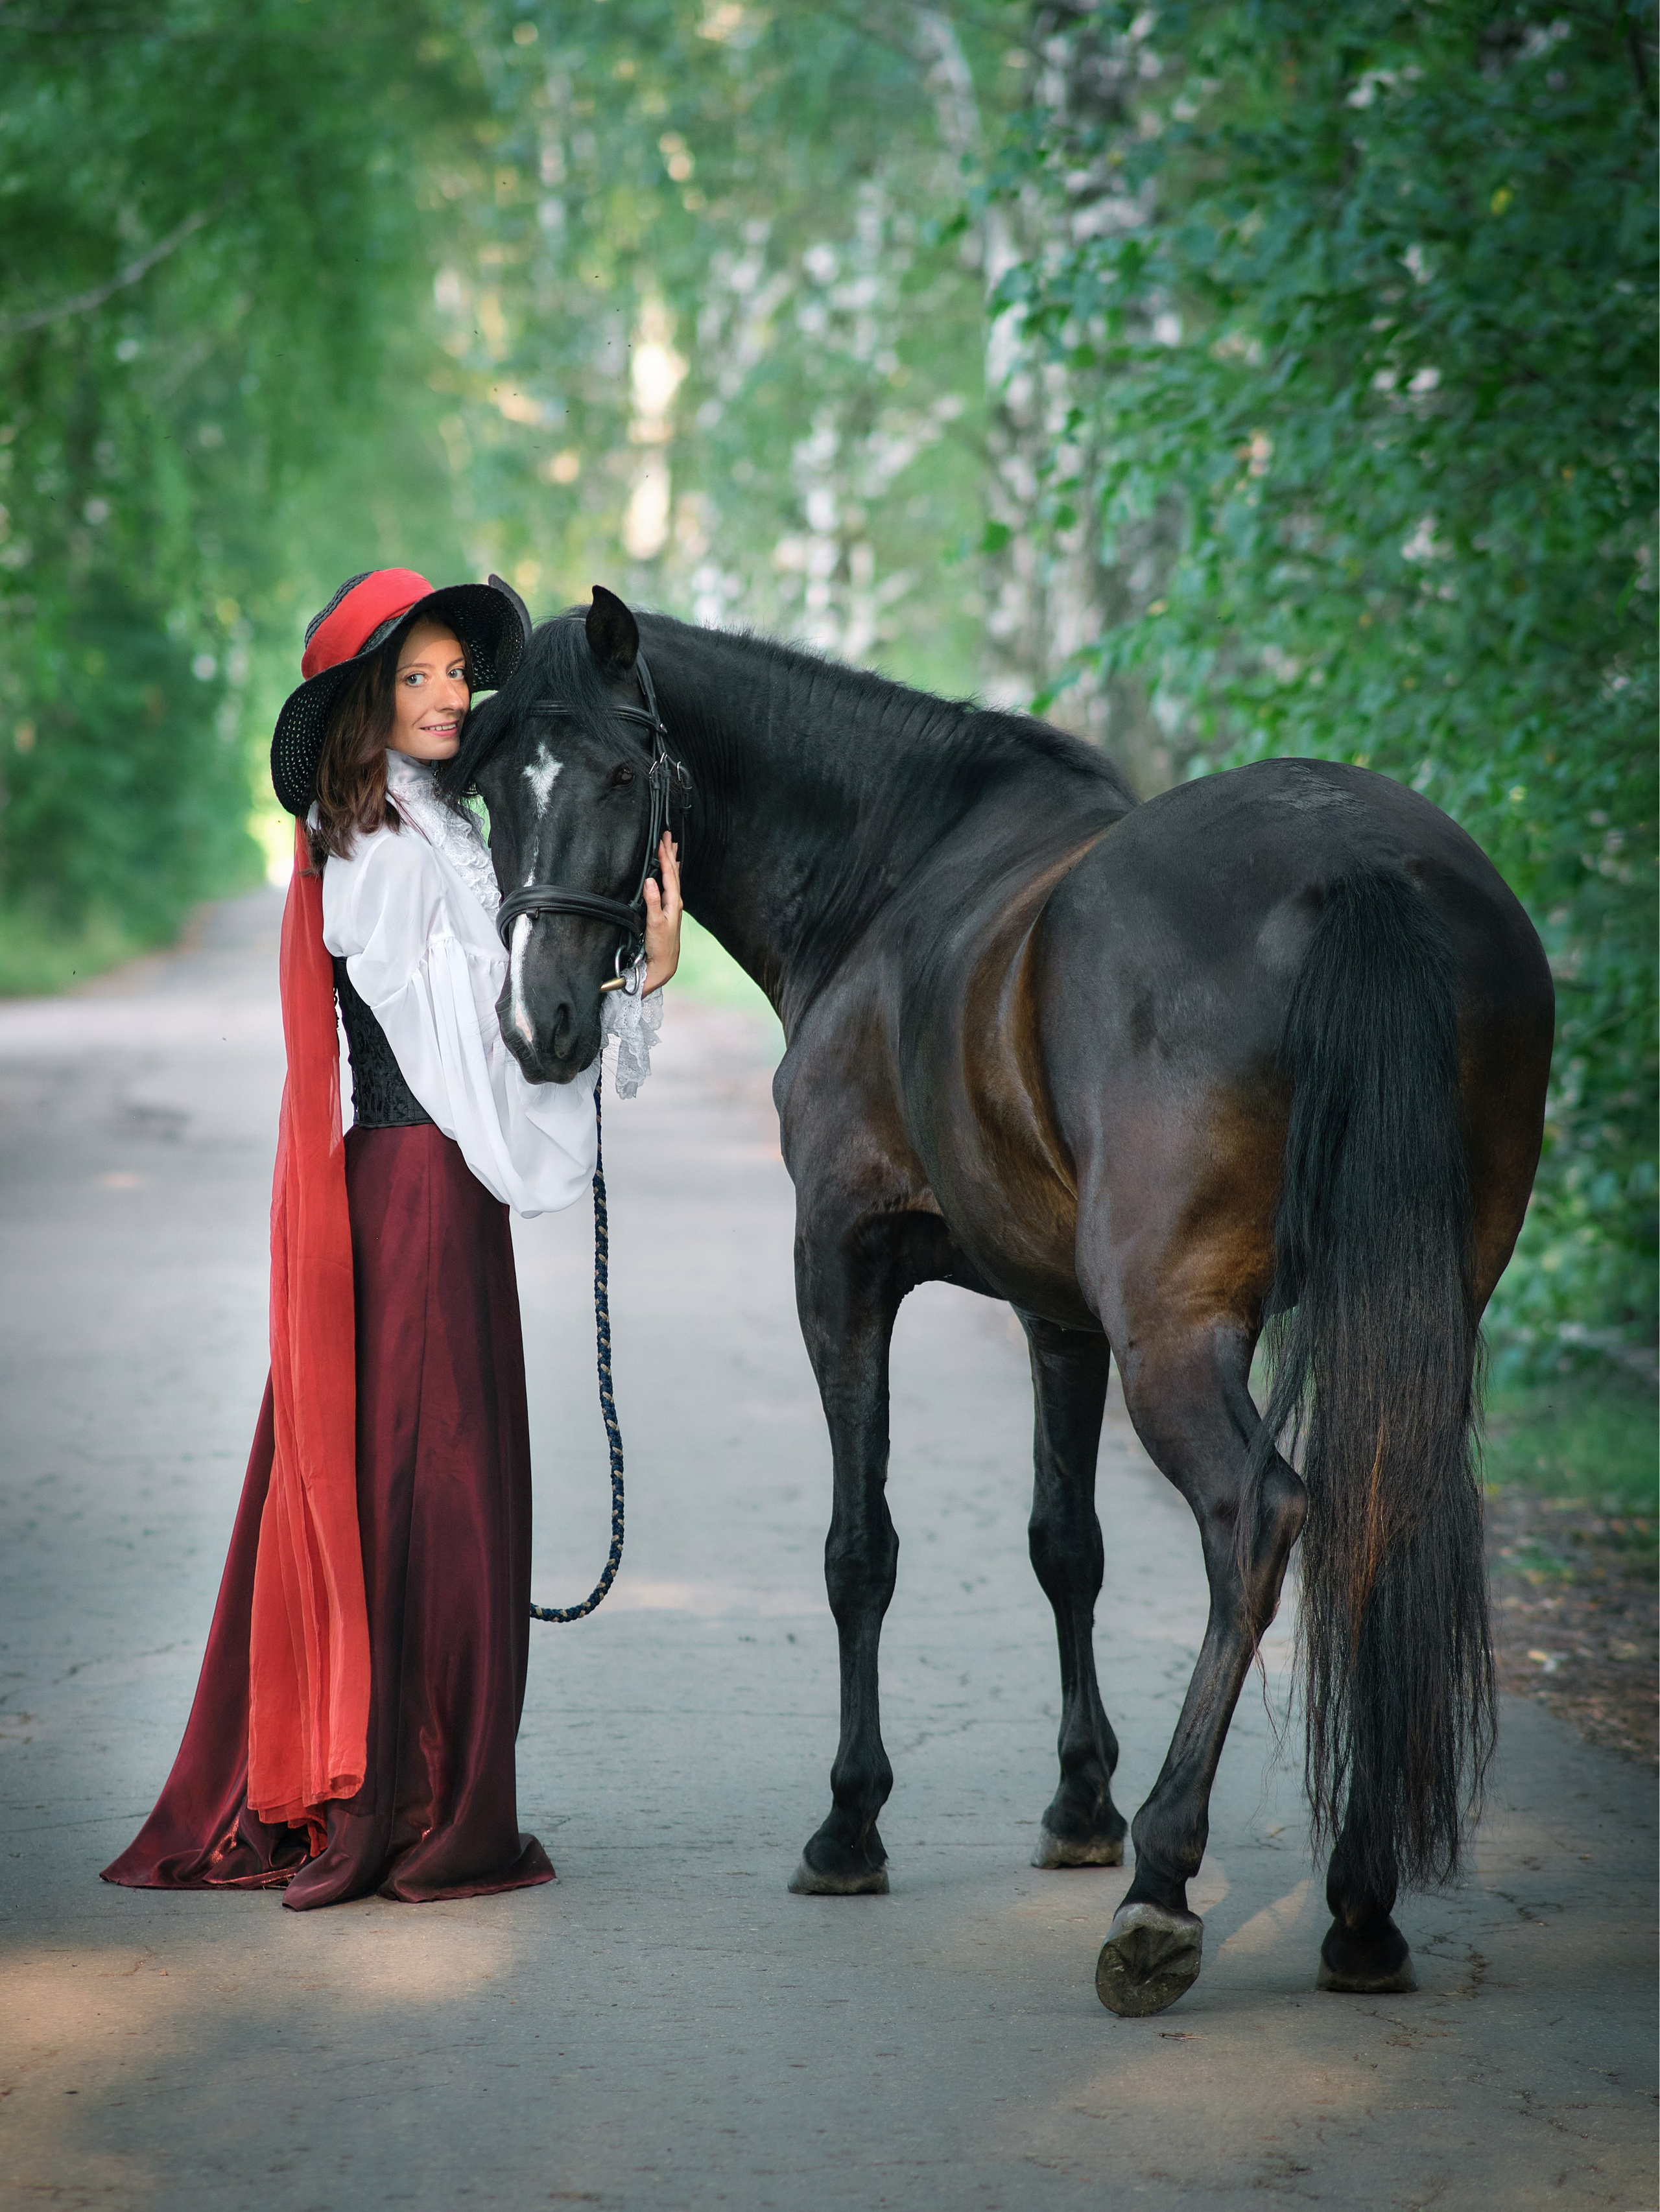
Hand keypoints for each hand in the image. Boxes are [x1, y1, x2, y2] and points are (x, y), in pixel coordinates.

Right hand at [641, 834, 681, 992]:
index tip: (662, 840)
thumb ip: (652, 901)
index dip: (665, 856)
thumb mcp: (654, 923)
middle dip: (670, 853)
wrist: (664, 963)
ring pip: (673, 877)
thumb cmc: (660, 945)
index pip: (669, 874)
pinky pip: (671, 886)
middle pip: (674, 872)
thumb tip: (650, 880)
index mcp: (673, 902)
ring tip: (672, 847)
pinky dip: (671, 874)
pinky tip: (671, 872)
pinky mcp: (668, 910)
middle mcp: (675, 902)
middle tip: (668, 835)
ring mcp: (672, 906)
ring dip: (672, 861)